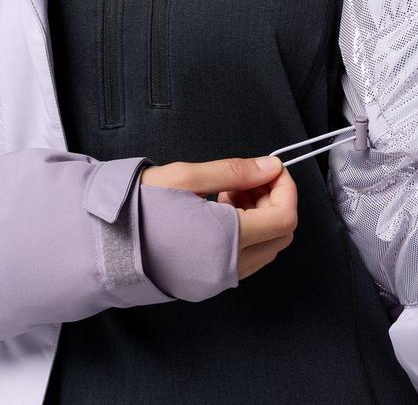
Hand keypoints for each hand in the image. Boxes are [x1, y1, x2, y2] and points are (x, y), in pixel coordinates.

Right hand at [140, 156, 296, 280]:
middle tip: (247, 178)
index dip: (286, 189)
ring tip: (227, 191)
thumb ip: (237, 172)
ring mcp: (216, 282)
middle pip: (280, 235)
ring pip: (264, 248)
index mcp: (227, 241)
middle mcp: (226, 269)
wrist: (95, 244)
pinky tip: (218, 212)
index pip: (284, 218)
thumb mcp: (187, 177)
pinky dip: (244, 233)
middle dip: (273, 201)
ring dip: (259, 217)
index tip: (272, 168)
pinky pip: (243, 260)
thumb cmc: (137, 207)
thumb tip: (271, 167)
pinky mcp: (204, 286)